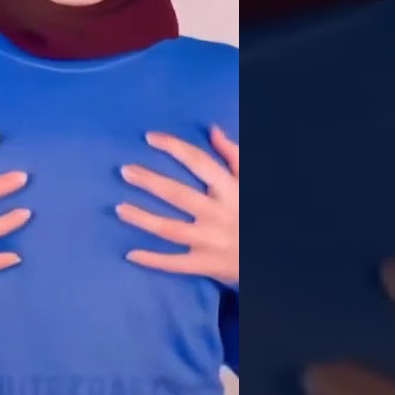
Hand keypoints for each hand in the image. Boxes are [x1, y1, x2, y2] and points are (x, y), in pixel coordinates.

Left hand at [115, 126, 238, 286]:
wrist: (275, 256)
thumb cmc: (253, 212)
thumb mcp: (250, 182)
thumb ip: (234, 155)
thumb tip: (212, 130)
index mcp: (230, 190)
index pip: (198, 162)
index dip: (173, 147)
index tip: (149, 138)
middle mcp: (219, 214)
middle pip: (177, 194)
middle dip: (149, 181)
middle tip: (125, 171)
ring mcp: (211, 241)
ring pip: (170, 229)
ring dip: (143, 218)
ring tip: (119, 208)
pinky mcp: (206, 264)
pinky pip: (175, 264)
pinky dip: (153, 260)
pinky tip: (130, 254)